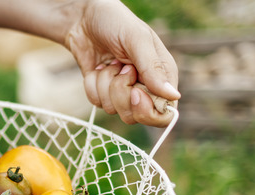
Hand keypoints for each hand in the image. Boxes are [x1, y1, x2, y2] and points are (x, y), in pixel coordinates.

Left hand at [65, 0, 180, 125]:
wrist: (82, 18)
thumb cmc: (114, 22)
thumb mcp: (137, 39)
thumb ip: (153, 68)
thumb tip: (173, 96)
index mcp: (162, 75)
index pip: (165, 112)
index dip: (148, 110)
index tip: (135, 93)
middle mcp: (144, 86)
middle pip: (136, 115)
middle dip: (122, 94)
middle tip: (121, 69)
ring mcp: (122, 91)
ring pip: (113, 109)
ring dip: (105, 85)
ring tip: (109, 63)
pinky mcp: (102, 91)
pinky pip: (96, 102)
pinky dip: (92, 85)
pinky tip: (96, 68)